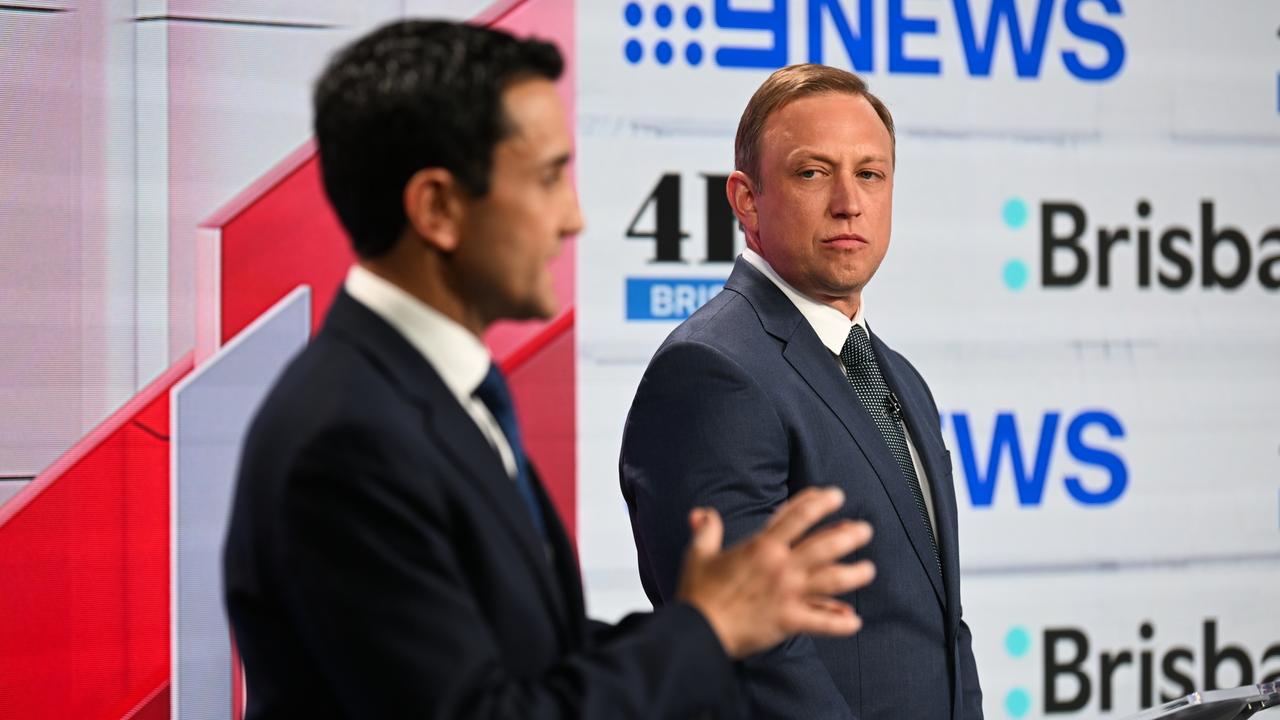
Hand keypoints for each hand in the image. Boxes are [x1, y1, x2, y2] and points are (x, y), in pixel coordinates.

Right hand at [675, 486, 874, 658]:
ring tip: (868, 570)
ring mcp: (788, 594)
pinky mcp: (789, 621)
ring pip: (832, 579)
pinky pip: (822, 622)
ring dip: (854, 574)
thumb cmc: (698, 593)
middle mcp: (780, 566)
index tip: (834, 495)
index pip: (796, 516)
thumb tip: (702, 514)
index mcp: (761, 546)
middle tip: (864, 530)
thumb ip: (706, 530)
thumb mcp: (698, 554)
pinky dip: (840, 623)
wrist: (698, 629)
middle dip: (848, 534)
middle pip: (824, 545)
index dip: (818, 502)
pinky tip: (854, 621)